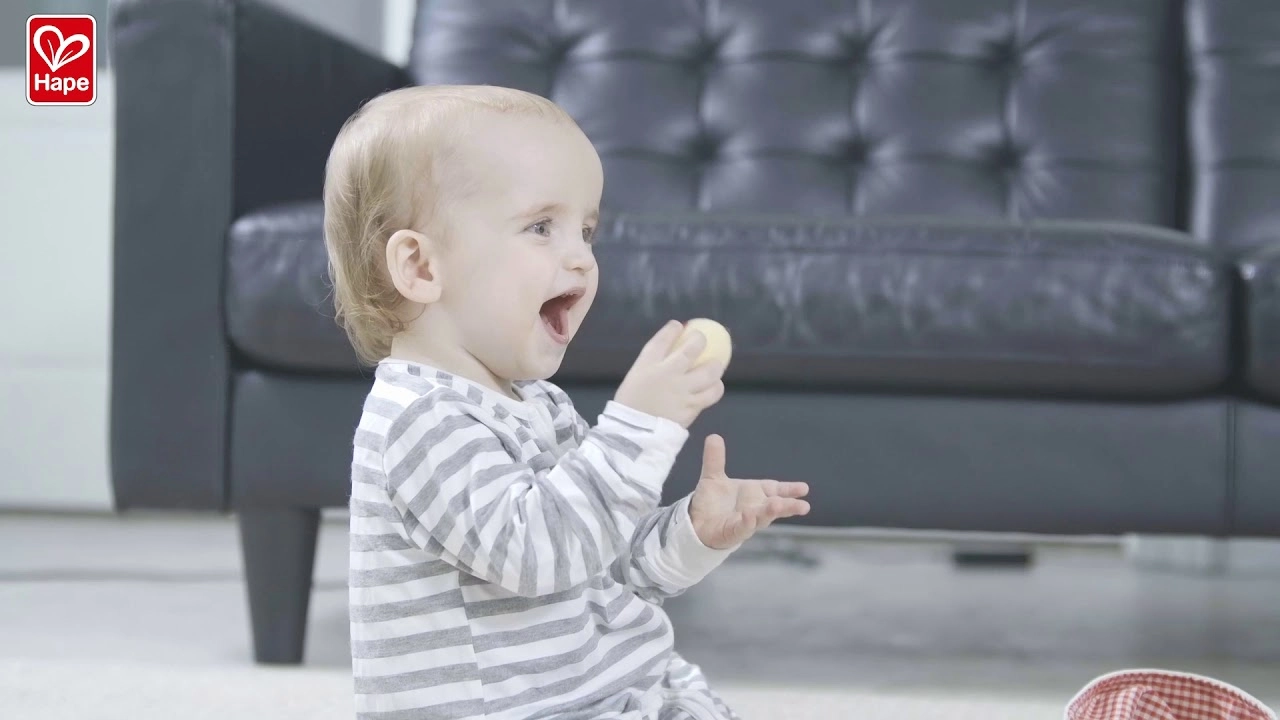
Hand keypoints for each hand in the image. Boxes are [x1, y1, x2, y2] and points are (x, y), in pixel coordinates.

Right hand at [614, 320, 725, 427]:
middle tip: (701, 341)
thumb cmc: (631, 405)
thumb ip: (652, 364)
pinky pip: (711, 395)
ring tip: (715, 366)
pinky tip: (713, 387)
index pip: (663, 339)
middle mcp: (667, 374)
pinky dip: (715, 388)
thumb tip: (671, 351)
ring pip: (709, 372)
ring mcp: (682, 391)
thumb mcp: (635, 378)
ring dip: (715, 365)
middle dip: (700, 340)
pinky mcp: (691, 408)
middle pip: (692, 349)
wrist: (632, 435)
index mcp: (647, 365)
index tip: (679, 326)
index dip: (673, 329)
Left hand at [689, 434, 810, 549]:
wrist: (695, 524)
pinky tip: (750, 516)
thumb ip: (715, 459)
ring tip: (778, 506)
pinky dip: (747, 523)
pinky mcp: (731, 533)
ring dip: (769, 513)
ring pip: (761, 519)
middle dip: (788, 506)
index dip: (790, 490)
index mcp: (754, 494)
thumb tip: (713, 436)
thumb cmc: (712, 502)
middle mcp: (754, 509)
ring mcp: (744, 523)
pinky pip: (741, 529)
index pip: (776, 490)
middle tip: (804, 506)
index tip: (804, 488)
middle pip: (774, 507)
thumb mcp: (712, 477)